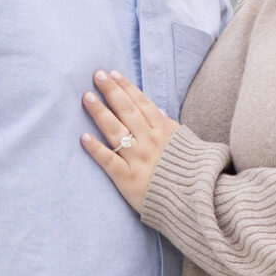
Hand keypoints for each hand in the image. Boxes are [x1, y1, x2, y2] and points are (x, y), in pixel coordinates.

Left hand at [80, 69, 176, 213]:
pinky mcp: (127, 178)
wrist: (192, 201)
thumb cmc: (187, 172)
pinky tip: (83, 137)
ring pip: (116, 131)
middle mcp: (150, 141)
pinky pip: (109, 161)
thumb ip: (169, 126)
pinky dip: (96, 149)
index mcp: (164, 132)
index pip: (142, 104)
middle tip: (97, 76)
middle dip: (112, 92)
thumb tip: (158, 110)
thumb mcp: (184, 144)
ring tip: (88, 98)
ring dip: (101, 113)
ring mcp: (138, 159)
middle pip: (128, 111)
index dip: (127, 88)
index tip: (113, 74)